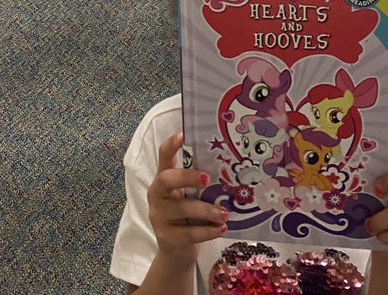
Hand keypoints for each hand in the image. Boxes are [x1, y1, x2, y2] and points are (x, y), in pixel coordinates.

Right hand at [147, 134, 224, 265]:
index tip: (183, 135)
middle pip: (166, 179)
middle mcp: (157, 195)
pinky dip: (208, 231)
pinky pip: (189, 233)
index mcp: (163, 178)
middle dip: (188, 177)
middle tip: (209, 179)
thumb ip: (200, 183)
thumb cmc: (188, 217)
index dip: (172, 144)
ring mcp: (159, 217)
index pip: (163, 156)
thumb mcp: (190, 195)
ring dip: (206, 210)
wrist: (176, 252)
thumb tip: (230, 166)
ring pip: (181, 209)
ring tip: (225, 213)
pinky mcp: (166, 238)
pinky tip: (221, 228)